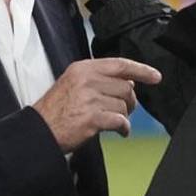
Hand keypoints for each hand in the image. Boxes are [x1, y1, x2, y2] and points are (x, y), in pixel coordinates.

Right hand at [34, 57, 161, 152]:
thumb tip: (127, 82)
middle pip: (126, 87)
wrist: (39, 130)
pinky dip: (124, 128)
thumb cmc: (55, 109)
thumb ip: (97, 78)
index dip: (141, 69)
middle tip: (125, 109)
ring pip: (124, 105)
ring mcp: (89, 99)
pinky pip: (120, 121)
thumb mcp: (72, 83)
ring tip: (115, 122)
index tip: (155, 76)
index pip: (119, 64)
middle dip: (130, 101)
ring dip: (124, 116)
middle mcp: (87, 80)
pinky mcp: (92, 118)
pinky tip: (120, 131)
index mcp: (82, 69)